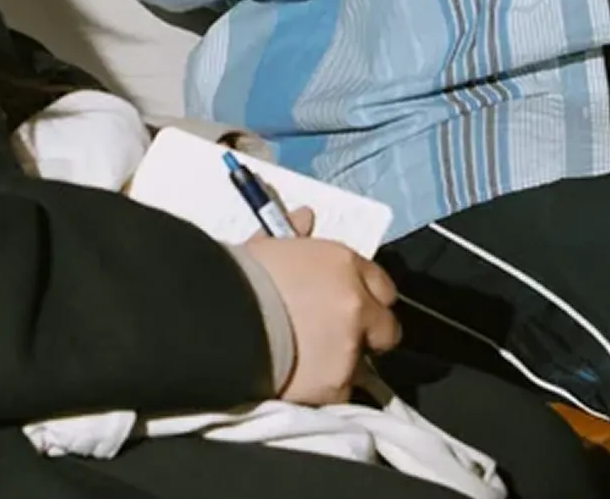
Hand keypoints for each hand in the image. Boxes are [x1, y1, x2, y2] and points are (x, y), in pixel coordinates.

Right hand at [245, 209, 402, 404]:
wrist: (222, 320)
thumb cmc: (240, 278)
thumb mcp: (268, 247)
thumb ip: (294, 234)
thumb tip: (304, 218)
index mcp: (344, 264)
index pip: (382, 285)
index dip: (367, 298)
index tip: (352, 306)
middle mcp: (358, 304)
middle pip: (386, 328)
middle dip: (368, 335)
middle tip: (337, 339)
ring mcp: (351, 347)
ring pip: (363, 364)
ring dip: (344, 364)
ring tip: (310, 365)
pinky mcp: (337, 383)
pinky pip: (341, 391)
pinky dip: (325, 389)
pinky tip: (302, 383)